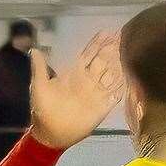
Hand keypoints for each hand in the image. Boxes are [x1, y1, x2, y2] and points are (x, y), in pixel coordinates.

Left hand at [28, 30, 125, 149]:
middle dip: (111, 49)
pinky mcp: (103, 106)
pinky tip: (131, 75)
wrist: (50, 133)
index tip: (107, 32)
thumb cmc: (43, 110)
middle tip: (121, 36)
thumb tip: (34, 49)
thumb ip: (39, 68)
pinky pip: (116, 92)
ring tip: (128, 51)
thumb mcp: (39, 87)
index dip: (97, 43)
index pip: (88, 54)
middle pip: (103, 61)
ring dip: (119, 64)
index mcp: (74, 73)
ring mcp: (97, 92)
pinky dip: (122, 84)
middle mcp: (88, 80)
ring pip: (111, 74)